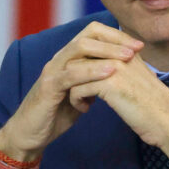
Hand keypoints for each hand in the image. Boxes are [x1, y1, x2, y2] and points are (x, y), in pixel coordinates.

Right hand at [0, 22, 143, 162]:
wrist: (30, 134)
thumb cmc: (55, 114)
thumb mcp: (80, 93)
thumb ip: (94, 81)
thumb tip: (118, 74)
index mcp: (68, 59)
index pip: (92, 34)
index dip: (116, 36)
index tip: (138, 46)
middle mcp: (59, 60)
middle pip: (87, 36)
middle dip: (115, 40)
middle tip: (137, 48)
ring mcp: (52, 71)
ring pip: (79, 49)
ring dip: (106, 52)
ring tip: (128, 57)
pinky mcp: (48, 87)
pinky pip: (70, 74)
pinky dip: (91, 71)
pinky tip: (110, 72)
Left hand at [68, 53, 168, 165]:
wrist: (167, 122)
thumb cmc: (151, 105)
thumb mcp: (135, 78)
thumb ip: (119, 67)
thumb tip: (97, 65)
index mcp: (126, 50)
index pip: (92, 43)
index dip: (81, 61)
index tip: (82, 78)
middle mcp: (120, 54)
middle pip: (79, 55)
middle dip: (72, 73)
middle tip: (77, 89)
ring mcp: (114, 67)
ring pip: (74, 70)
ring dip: (72, 87)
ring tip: (80, 100)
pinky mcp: (109, 84)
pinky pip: (77, 88)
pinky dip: (77, 100)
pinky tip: (85, 108)